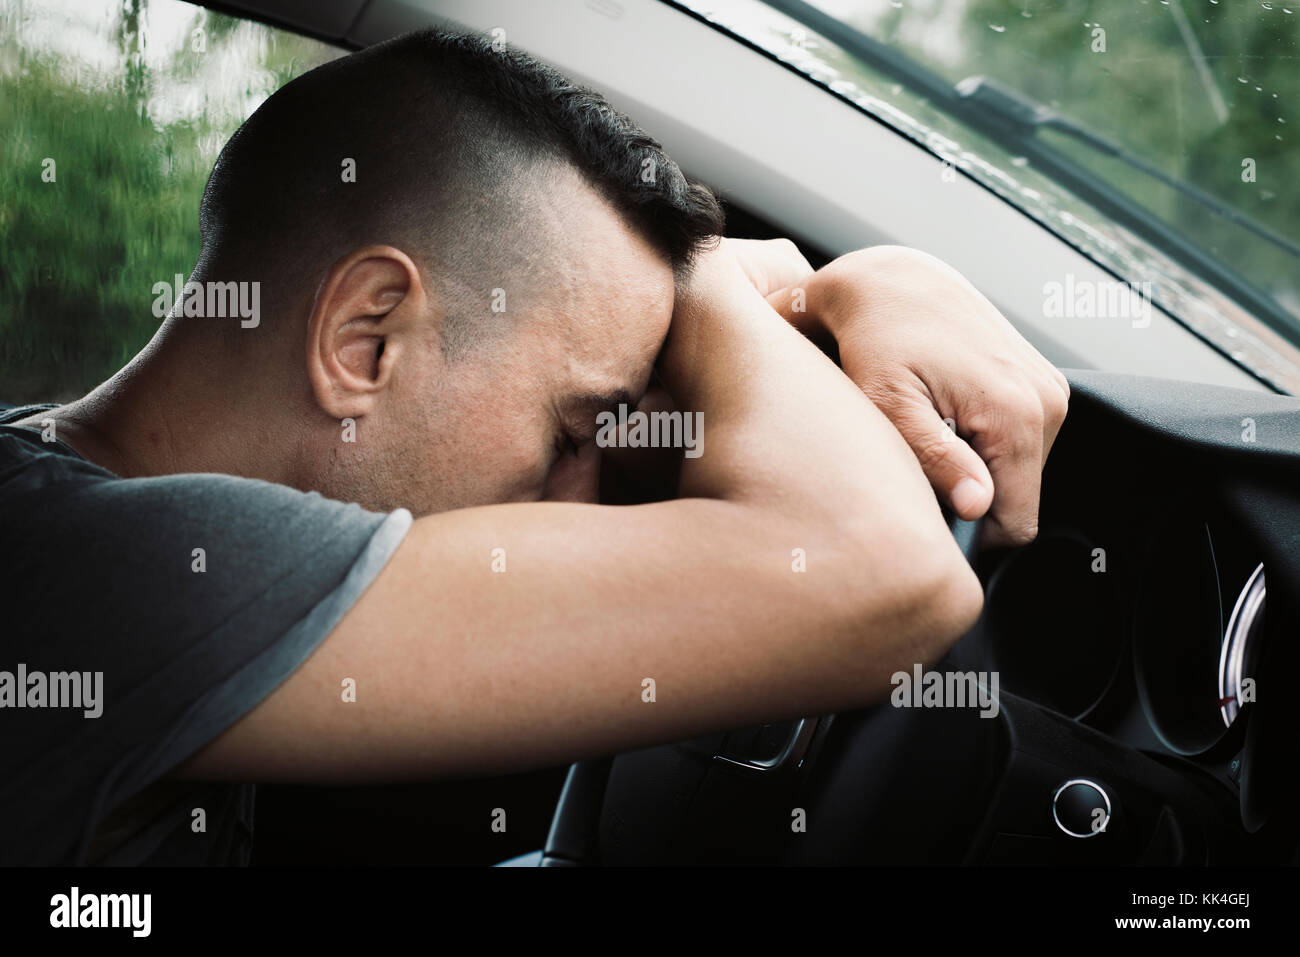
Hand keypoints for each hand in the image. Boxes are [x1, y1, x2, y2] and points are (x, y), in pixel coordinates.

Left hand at [767, 245, 1068, 546]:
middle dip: (969, 498)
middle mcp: (1048, 402)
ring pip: (1017, 474)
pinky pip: (1018, 444)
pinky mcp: (1041, 383)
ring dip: (974, 469)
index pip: (1015, 524)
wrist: (893, 281)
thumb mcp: (889, 403)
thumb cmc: (877, 339)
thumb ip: (936, 459)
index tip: (927, 513)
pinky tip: (946, 414)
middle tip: (918, 464)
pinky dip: (982, 443)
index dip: (969, 536)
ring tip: (930, 430)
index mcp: (1018, 413)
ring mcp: (1050, 390)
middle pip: (1017, 501)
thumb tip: (979, 508)